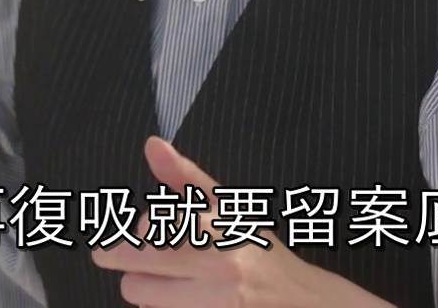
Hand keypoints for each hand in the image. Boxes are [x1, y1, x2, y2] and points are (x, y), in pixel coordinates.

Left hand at [89, 136, 395, 306]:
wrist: (305, 301)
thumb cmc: (259, 251)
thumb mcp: (228, 207)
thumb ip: (184, 178)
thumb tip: (152, 144)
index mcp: (217, 231)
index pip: (147, 231)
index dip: (140, 230)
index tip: (147, 229)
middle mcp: (218, 271)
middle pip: (134, 280)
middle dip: (133, 269)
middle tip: (139, 261)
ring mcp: (218, 306)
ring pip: (146, 305)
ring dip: (152, 294)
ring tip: (178, 283)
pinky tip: (190, 299)